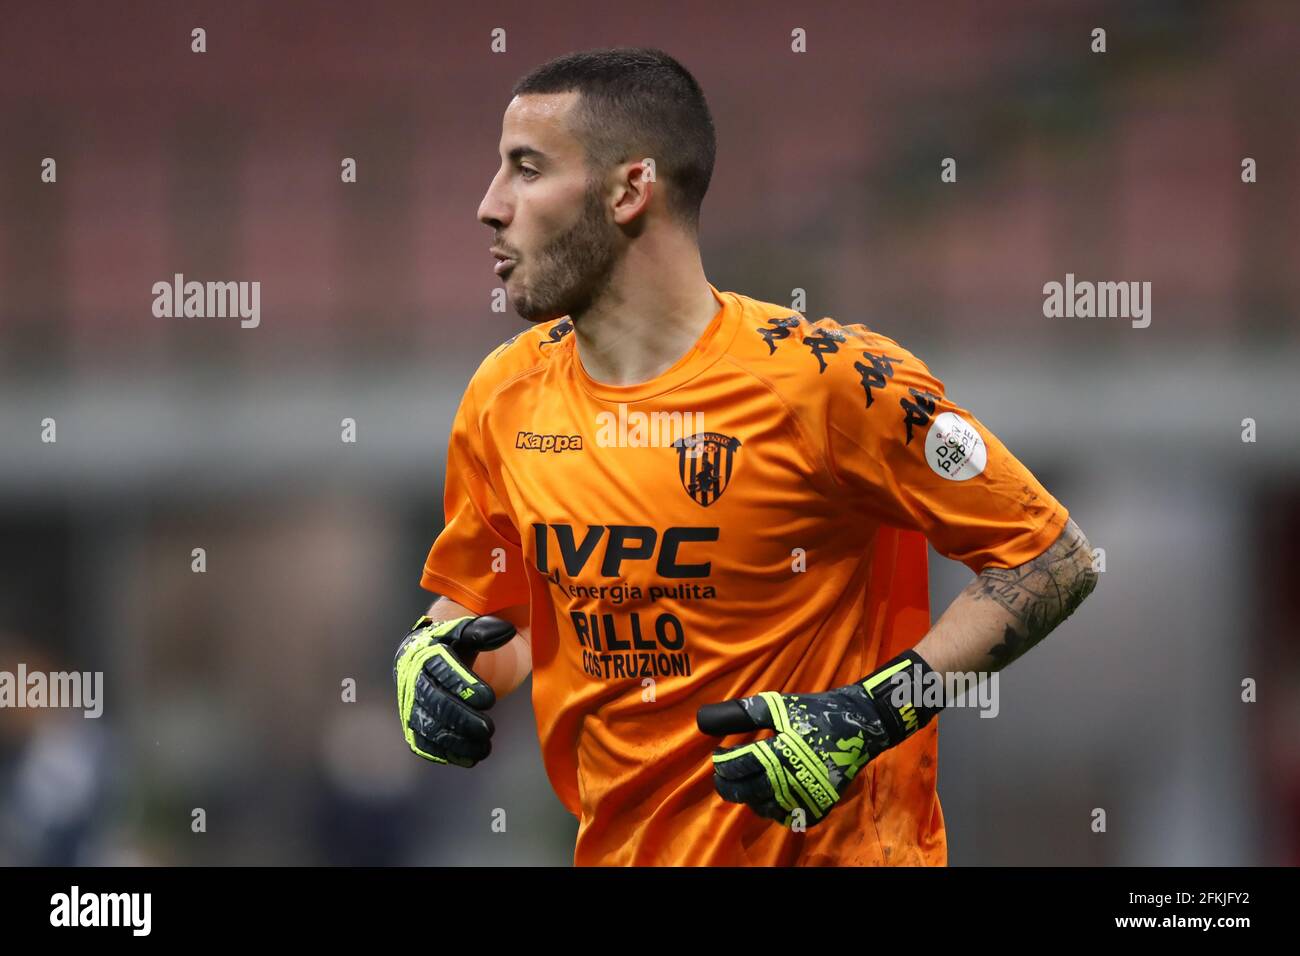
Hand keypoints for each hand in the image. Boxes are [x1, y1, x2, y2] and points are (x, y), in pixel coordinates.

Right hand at [393, 614, 515, 765]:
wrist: (419, 659)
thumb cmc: (449, 644)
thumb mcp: (463, 632)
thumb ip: (483, 630)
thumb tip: (507, 630)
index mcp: (426, 655)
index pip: (442, 671)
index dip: (464, 685)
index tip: (490, 698)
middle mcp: (413, 682)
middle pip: (434, 703)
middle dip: (461, 718)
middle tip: (488, 728)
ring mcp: (410, 706)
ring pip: (428, 727)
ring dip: (456, 741)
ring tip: (485, 748)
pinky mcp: (412, 726)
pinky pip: (423, 744)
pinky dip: (445, 754)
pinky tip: (470, 758)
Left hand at [697, 684, 895, 827]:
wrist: (857, 726)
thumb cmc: (812, 713)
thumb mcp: (774, 707)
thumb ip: (738, 715)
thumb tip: (701, 720)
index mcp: (778, 753)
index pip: (736, 766)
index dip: (721, 762)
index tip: (717, 754)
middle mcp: (790, 781)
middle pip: (744, 792)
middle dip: (727, 784)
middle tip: (722, 774)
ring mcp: (804, 798)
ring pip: (761, 808)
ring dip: (749, 795)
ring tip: (748, 779)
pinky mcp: (816, 808)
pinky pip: (784, 816)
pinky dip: (772, 807)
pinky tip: (770, 791)